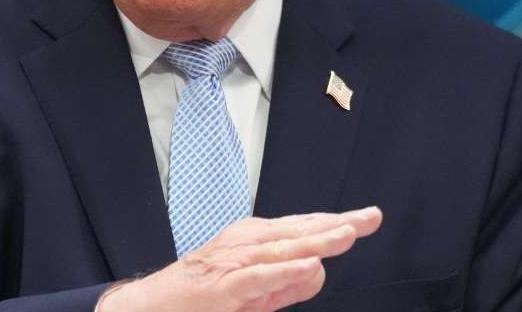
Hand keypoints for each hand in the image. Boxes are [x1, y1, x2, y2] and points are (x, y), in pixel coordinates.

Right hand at [97, 206, 382, 311]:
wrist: (151, 306)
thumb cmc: (202, 296)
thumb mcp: (253, 292)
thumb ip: (286, 285)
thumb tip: (318, 272)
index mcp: (255, 241)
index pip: (303, 228)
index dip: (335, 222)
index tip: (367, 218)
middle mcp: (246, 243)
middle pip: (299, 231)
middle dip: (336, 224)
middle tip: (369, 217)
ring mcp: (234, 263)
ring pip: (283, 248)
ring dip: (317, 240)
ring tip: (348, 234)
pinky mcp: (224, 286)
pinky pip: (259, 277)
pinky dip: (284, 271)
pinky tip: (308, 266)